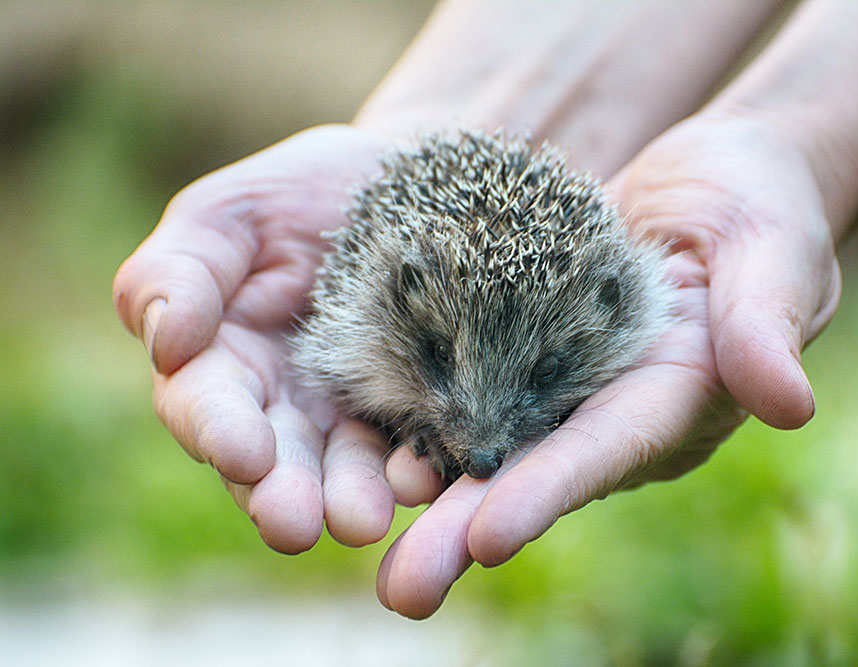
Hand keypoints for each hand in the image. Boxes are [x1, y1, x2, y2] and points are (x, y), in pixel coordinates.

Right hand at [113, 124, 403, 553]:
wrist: (404, 177)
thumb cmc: (302, 191)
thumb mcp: (231, 213)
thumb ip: (180, 270)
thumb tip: (165, 342)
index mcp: (224, 362)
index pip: (209, 408)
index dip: (220, 432)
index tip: (244, 452)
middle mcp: (285, 405)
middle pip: (275, 463)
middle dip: (284, 494)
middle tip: (299, 524)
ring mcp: (354, 415)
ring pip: (344, 471)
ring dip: (350, 499)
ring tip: (364, 519)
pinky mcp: (418, 413)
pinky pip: (417, 449)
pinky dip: (419, 468)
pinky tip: (425, 477)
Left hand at [374, 112, 841, 617]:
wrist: (715, 178)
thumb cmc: (762, 206)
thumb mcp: (775, 250)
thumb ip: (769, 321)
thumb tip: (789, 405)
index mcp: (677, 397)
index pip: (611, 450)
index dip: (552, 491)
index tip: (486, 537)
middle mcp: (613, 406)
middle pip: (538, 470)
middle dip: (468, 528)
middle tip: (402, 591)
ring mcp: (567, 380)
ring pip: (492, 439)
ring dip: (428, 487)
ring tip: (354, 527)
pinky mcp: (528, 343)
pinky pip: (472, 383)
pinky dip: (421, 412)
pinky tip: (359, 439)